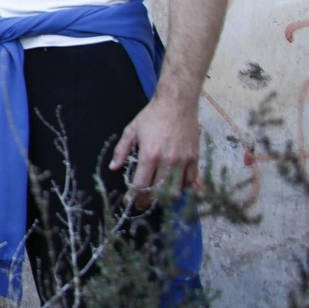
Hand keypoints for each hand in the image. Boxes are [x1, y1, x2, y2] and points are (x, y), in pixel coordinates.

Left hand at [108, 93, 200, 208]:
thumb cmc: (153, 116)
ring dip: (165, 196)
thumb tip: (113, 167)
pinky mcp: (194, 158)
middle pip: (158, 190)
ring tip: (157, 198)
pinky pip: (190, 180)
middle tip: (141, 204)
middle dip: (148, 200)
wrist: (177, 103)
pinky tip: (175, 188)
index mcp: (150, 155)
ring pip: (175, 188)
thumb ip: (121, 150)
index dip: (134, 196)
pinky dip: (183, 187)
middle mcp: (167, 161)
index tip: (130, 201)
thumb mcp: (131, 130)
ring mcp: (183, 160)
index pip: (141, 184)